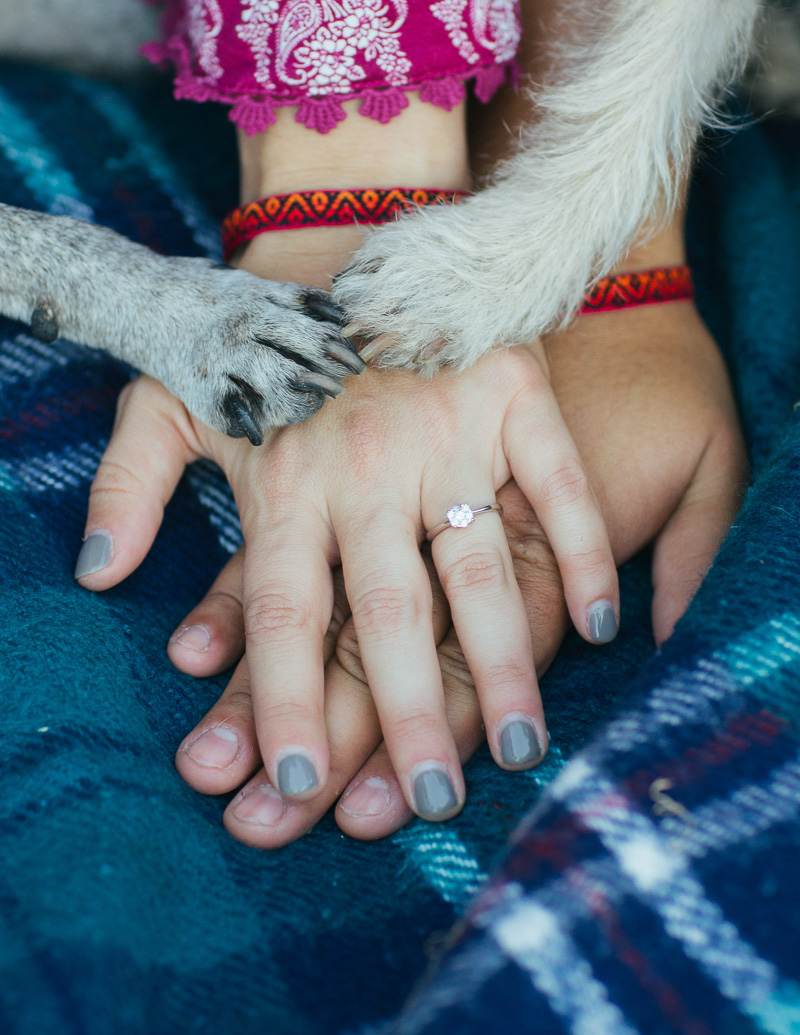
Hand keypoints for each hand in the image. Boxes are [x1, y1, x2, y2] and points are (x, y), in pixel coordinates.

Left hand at [80, 340, 617, 822]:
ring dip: (502, 664)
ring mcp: (450, 431)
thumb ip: (129, 483)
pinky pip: (560, 483)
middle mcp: (367, 468)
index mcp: (285, 479)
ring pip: (481, 566)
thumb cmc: (258, 329)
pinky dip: (584, 549)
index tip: (298, 787)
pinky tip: (596, 626)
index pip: (284, 613)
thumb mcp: (169, 393)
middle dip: (404, 718)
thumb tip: (99, 577)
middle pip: (386, 614)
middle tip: (425, 807)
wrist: (347, 221)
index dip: (285, 703)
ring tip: (517, 751)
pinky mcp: (515, 394)